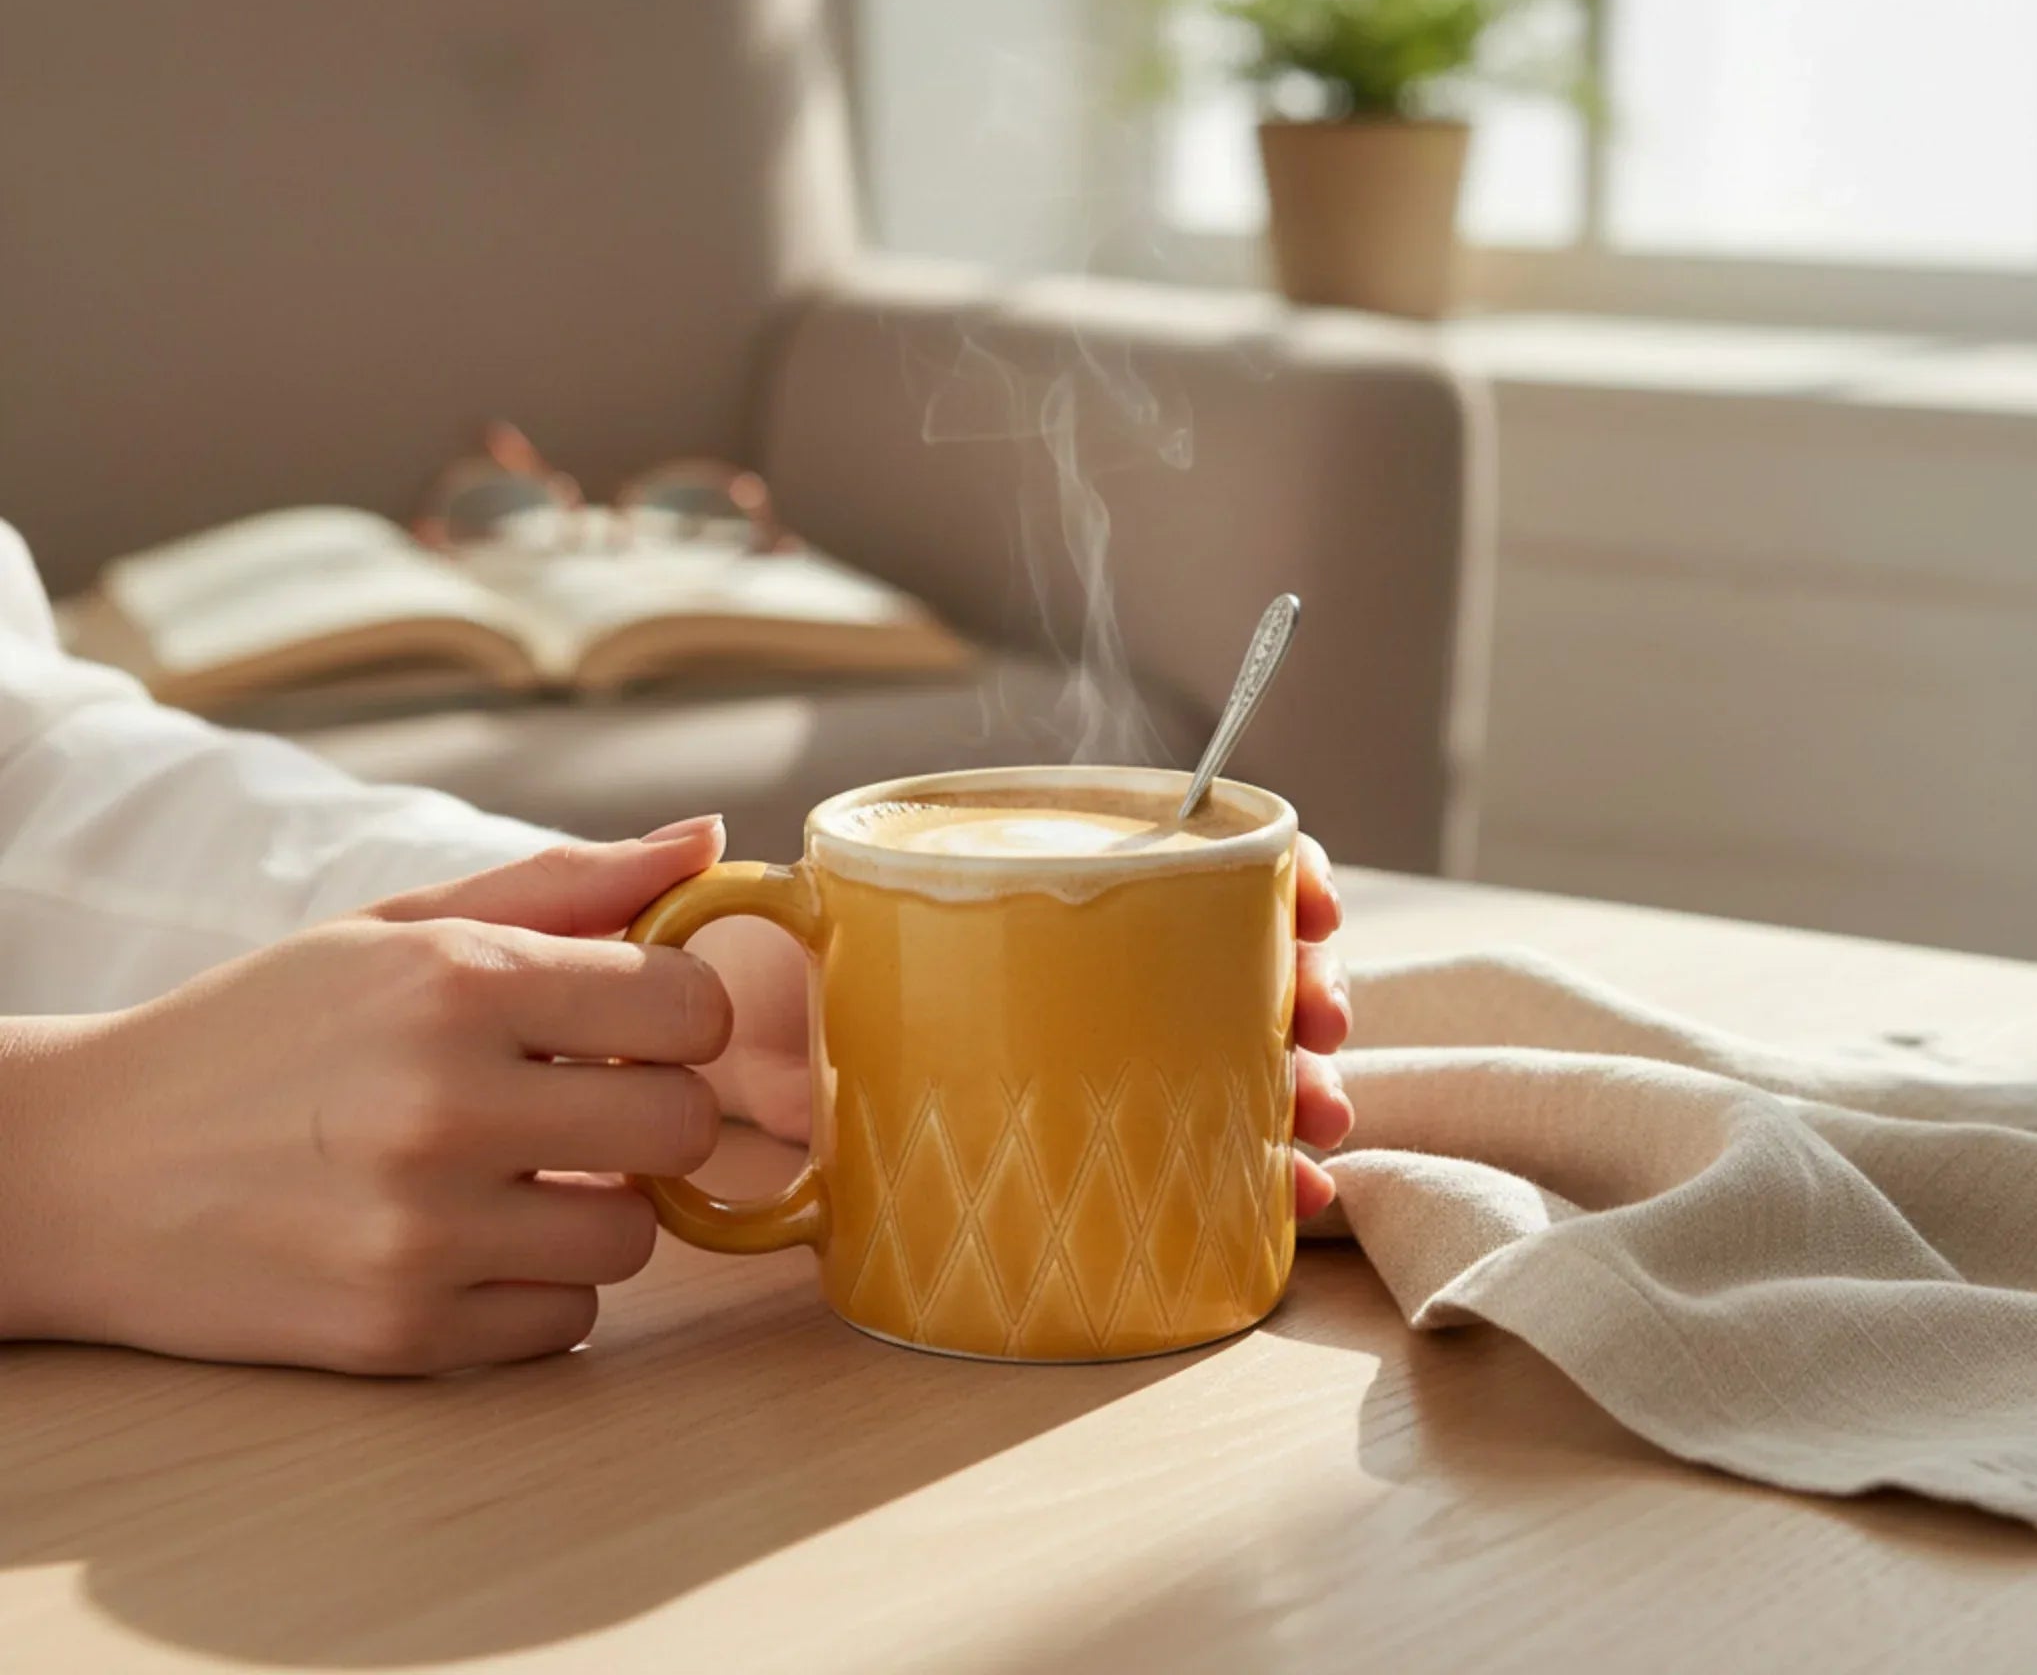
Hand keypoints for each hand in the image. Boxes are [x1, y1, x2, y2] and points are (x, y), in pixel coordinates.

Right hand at [0, 824, 734, 1373]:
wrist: (89, 1167)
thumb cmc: (263, 1028)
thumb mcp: (401, 924)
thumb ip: (569, 883)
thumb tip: (710, 844)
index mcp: (457, 982)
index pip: (691, 1008)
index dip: (682, 1014)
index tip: (638, 1022)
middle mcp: (446, 1106)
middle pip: (683, 1127)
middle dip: (653, 1110)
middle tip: (588, 1098)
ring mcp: (423, 1232)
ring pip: (633, 1238)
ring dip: (597, 1205)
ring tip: (519, 1168)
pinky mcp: (399, 1334)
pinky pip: (563, 1322)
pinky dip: (536, 1285)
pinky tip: (469, 1237)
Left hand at [699, 832, 1355, 1220]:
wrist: (728, 1095)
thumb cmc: (757, 996)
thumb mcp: (754, 948)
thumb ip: (729, 898)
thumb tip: (711, 843)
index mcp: (1035, 894)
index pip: (1182, 857)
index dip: (1266, 871)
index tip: (1309, 904)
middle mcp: (1083, 967)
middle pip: (1232, 961)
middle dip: (1303, 985)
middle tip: (1320, 1023)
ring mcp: (1095, 1058)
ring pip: (1235, 1057)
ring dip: (1300, 1082)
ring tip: (1317, 1117)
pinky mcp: (1090, 1149)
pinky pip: (1202, 1154)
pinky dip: (1260, 1175)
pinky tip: (1297, 1196)